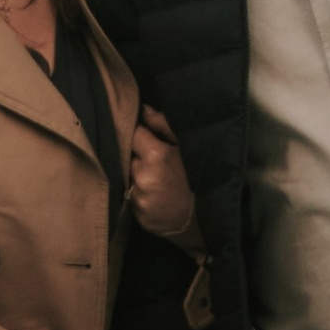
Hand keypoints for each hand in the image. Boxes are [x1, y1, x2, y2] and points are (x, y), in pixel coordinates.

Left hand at [130, 107, 195, 242]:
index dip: (140, 134)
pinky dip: (137, 192)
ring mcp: (138, 197)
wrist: (202, 219)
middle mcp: (142, 176)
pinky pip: (129, 196)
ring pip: (127, 175)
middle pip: (127, 155)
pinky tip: (153, 193)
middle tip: (152, 159)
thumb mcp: (186, 146)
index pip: (134, 133)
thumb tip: (143, 110)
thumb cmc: (197, 177)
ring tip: (154, 177)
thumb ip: (163, 124)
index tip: (146, 137)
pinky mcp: (136, 213)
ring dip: (135, 174)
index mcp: (155, 155)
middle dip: (137, 155)